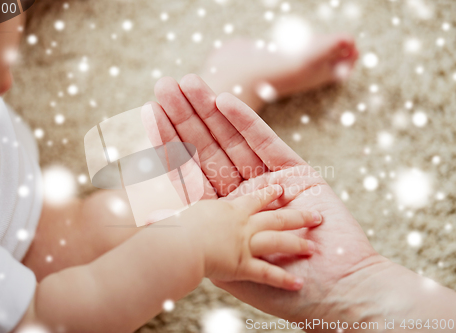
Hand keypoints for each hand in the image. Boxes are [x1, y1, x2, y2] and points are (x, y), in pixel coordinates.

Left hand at [149, 74, 384, 322]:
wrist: (337, 292)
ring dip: (210, 112)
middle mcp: (243, 194)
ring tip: (188, 83)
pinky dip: (245, 123)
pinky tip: (223, 101)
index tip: (149, 113)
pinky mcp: (297, 173)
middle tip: (165, 85)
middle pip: (208, 151)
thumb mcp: (226, 264)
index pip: (189, 173)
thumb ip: (195, 234)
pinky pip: (266, 143)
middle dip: (186, 118)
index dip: (169, 143)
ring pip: (233, 142)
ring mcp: (269, 182)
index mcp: (223, 216)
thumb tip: (150, 216)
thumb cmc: (281, 290)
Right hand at [181, 184, 321, 290]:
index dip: (270, 195)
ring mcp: (245, 244)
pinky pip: (267, 274)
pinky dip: (283, 280)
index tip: (281, 190)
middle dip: (298, 217)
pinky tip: (298, 284)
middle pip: (276, 218)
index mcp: (230, 210)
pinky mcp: (243, 265)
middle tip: (316, 216)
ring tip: (312, 248)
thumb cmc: (176, 226)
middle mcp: (243, 225)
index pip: (255, 200)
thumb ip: (183, 211)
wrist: (179, 243)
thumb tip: (162, 209)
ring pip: (278, 241)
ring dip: (297, 245)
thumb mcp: (182, 212)